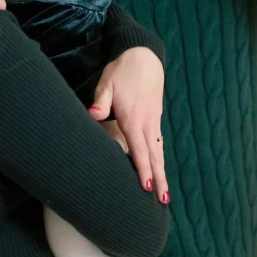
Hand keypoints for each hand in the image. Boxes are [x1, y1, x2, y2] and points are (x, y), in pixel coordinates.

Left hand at [89, 47, 167, 202]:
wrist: (144, 55)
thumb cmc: (122, 70)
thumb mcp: (106, 83)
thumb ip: (100, 102)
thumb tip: (92, 114)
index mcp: (133, 117)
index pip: (139, 148)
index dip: (143, 168)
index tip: (147, 186)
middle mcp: (147, 122)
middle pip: (154, 155)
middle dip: (159, 178)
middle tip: (162, 201)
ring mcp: (154, 120)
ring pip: (158, 150)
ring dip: (162, 172)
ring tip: (164, 194)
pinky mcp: (155, 117)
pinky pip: (158, 142)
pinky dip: (159, 158)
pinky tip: (159, 169)